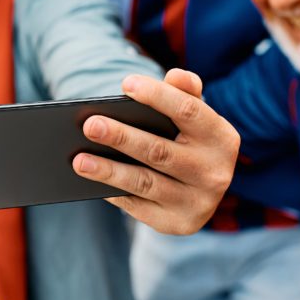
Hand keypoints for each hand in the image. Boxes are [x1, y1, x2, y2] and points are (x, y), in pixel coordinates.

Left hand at [72, 69, 238, 234]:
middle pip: (160, 151)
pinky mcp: (179, 224)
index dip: (157, 96)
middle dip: (122, 137)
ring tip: (78, 160)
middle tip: (90, 125)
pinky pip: (139, 206)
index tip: (125, 84)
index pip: (188, 110)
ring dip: (108, 171)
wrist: (200, 188)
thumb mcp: (192, 114)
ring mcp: (199, 202)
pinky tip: (90, 179)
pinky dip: (113, 192)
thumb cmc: (188, 138)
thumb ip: (184, 91)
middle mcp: (215, 172)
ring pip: (145, 182)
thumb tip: (176, 75)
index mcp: (221, 138)